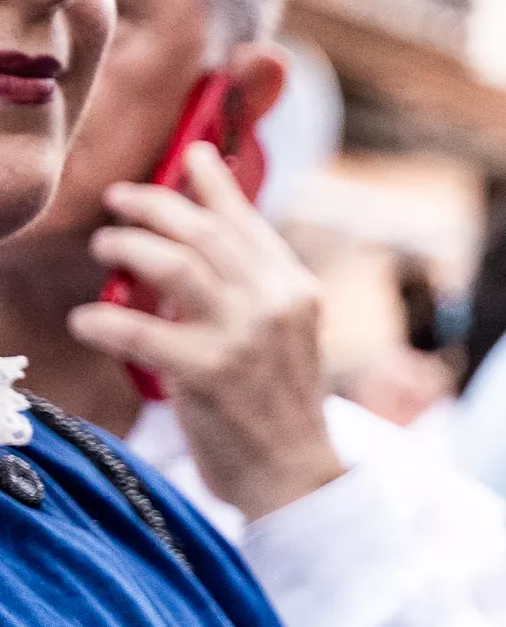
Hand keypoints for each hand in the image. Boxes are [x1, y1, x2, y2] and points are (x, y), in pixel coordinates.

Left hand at [69, 141, 343, 521]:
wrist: (294, 472)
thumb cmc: (277, 404)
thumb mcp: (281, 334)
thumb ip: (250, 288)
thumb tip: (194, 244)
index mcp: (296, 288)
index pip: (248, 221)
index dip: (214, 183)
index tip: (189, 153)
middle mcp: (276, 303)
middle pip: (204, 232)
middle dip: (153, 205)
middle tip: (118, 199)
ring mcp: (245, 336)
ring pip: (175, 266)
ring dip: (129, 248)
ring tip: (104, 247)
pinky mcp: (210, 372)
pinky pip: (142, 332)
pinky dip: (105, 322)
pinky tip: (88, 321)